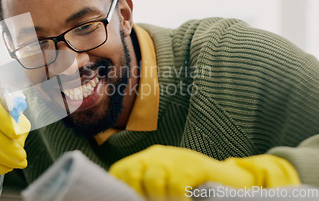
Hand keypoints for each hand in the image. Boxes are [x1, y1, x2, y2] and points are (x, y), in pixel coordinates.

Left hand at [109, 145, 299, 198]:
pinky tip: (186, 200)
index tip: (132, 200)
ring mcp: (176, 157)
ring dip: (160, 199)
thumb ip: (146, 192)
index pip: (120, 172)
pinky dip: (178, 198)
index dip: (122, 190)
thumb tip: (130, 200)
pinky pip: (177, 184)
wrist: (232, 183)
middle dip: (139, 194)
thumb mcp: (164, 190)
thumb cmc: (192, 192)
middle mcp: (157, 155)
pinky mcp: (194, 164)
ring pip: (153, 180)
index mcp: (145, 161)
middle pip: (132, 174)